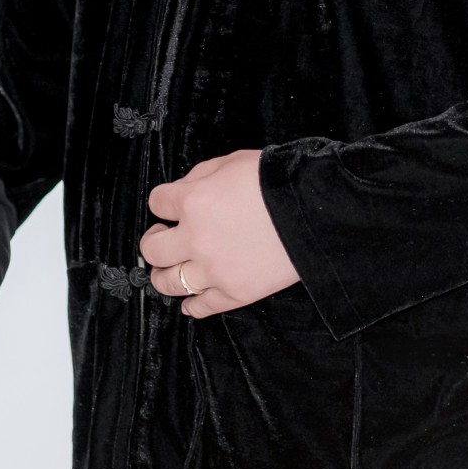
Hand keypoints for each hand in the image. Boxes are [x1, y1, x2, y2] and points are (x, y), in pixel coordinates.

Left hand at [140, 149, 298, 318]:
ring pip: (168, 283)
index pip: (156, 203)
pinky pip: (201, 307)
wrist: (315, 212)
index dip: (163, 204)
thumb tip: (183, 190)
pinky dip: (192, 306)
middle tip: (164, 238)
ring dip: (165, 275)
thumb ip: (200, 175)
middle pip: (152, 250)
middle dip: (154, 242)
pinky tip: (190, 301)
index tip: (170, 206)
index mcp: (192, 202)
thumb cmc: (276, 182)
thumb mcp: (232, 161)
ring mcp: (214, 270)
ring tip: (173, 268)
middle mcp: (196, 239)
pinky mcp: (235, 293)